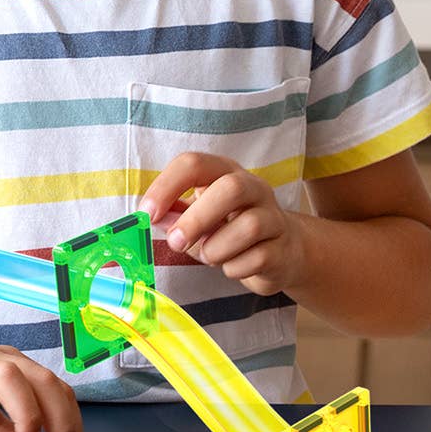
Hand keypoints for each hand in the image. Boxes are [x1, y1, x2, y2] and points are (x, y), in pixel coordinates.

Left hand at [141, 152, 305, 298]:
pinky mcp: (282, 249)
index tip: (148, 213)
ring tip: (209, 256)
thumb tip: (154, 220)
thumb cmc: (231, 230)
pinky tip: (231, 266)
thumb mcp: (198, 218)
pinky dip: (235, 268)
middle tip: (176, 242)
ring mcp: (274, 217)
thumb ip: (175, 217)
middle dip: (197, 218)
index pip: (194, 164)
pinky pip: (258, 258)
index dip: (166, 186)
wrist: (281, 252)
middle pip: (231, 188)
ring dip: (217, 248)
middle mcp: (254, 188)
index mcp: (225, 172)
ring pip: (250, 226)